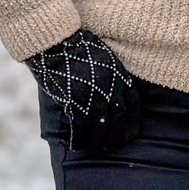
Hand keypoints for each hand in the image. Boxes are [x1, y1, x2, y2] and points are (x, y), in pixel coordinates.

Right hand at [26, 29, 140, 153]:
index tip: (129, 134)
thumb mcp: (103, 60)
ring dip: (96, 141)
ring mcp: (94, 94)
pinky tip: (76, 144)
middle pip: (118, 119)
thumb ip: (110, 79)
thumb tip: (111, 100)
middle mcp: (111, 87)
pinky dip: (79, 138)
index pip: (132, 105)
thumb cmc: (76, 49)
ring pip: (100, 126)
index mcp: (120, 76)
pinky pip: (81, 127)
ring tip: (91, 148)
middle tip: (109, 146)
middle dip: (114, 136)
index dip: (131, 123)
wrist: (55, 41)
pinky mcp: (76, 100)